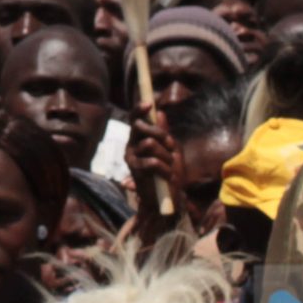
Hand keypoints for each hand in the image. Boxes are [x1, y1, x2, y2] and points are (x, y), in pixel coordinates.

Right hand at [126, 119, 185, 243]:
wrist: (168, 198)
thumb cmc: (170, 173)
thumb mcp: (171, 150)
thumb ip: (164, 133)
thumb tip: (160, 113)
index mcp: (138, 139)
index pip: (134, 119)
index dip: (139, 109)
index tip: (149, 103)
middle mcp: (131, 145)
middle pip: (139, 126)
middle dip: (159, 133)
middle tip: (170, 146)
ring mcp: (131, 158)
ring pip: (149, 143)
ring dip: (165, 154)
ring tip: (169, 167)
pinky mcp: (135, 171)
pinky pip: (152, 161)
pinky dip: (165, 168)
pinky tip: (167, 176)